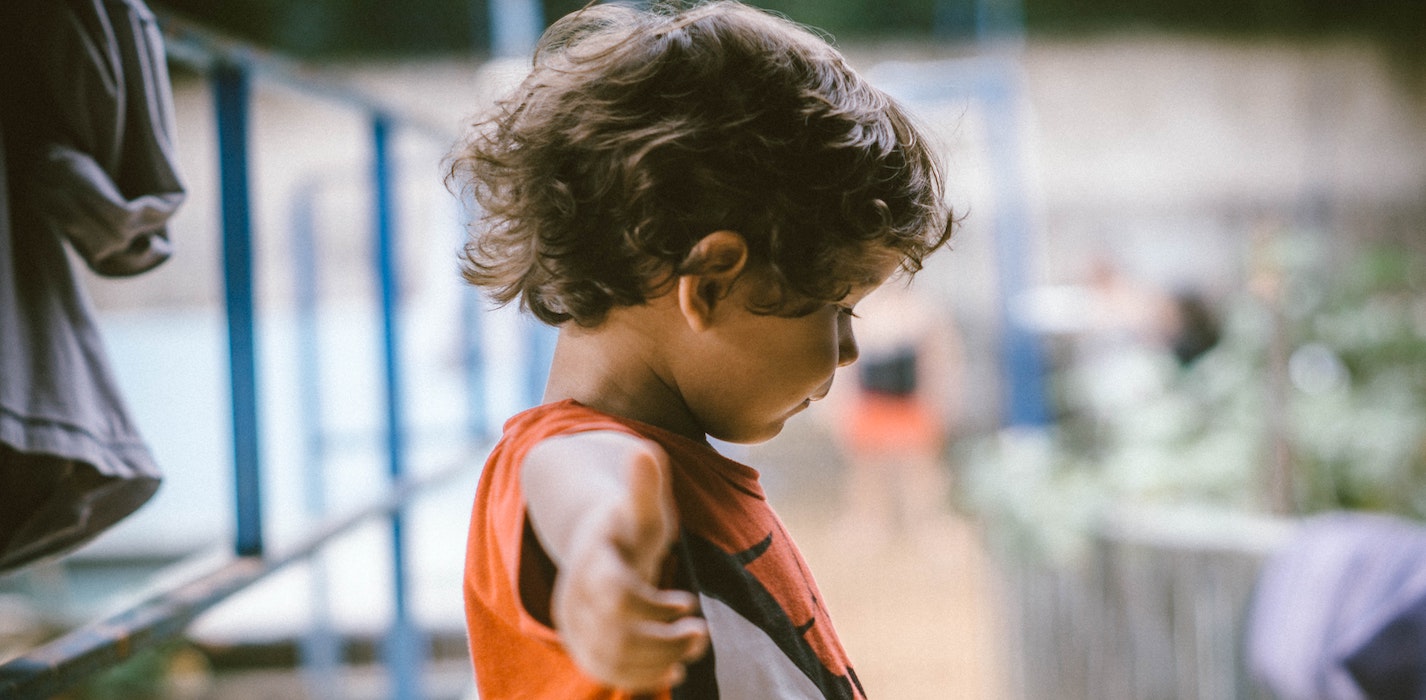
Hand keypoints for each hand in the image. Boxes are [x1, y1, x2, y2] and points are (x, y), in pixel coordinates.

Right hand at [549, 440, 709, 691]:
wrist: (596, 544)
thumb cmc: (628, 525)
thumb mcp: (641, 507)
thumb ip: (644, 487)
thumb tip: (645, 451)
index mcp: (591, 562)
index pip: (616, 595)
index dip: (654, 606)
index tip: (689, 602)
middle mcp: (576, 598)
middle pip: (616, 635)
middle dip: (664, 641)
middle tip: (702, 633)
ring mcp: (576, 625)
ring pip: (612, 660)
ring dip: (658, 661)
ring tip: (694, 646)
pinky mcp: (584, 646)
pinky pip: (608, 673)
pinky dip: (642, 678)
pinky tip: (675, 672)